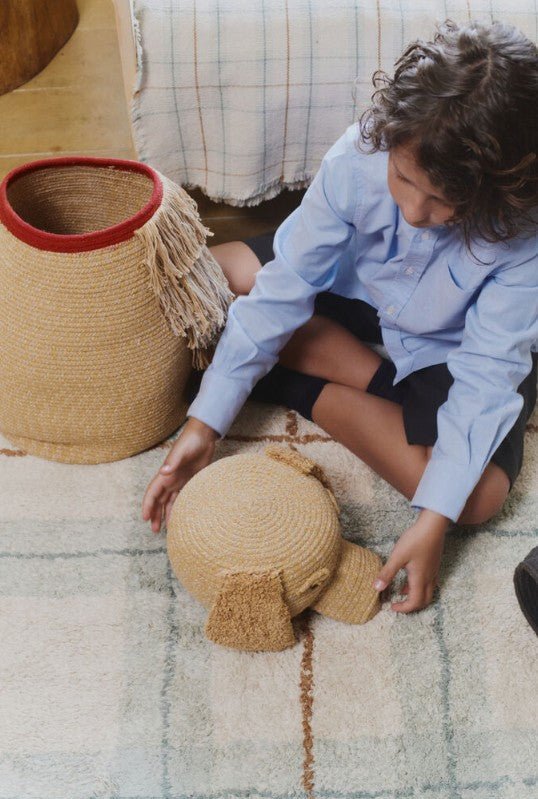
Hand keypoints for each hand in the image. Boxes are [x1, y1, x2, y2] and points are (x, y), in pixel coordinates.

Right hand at [141, 417, 218, 533]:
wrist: (204, 436)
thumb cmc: (191, 441)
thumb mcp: (182, 451)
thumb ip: (173, 462)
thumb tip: (164, 472)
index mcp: (165, 474)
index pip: (152, 492)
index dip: (148, 505)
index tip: (145, 518)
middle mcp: (170, 479)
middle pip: (159, 500)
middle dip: (155, 514)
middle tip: (154, 530)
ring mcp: (179, 481)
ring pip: (169, 501)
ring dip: (166, 514)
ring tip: (165, 529)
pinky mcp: (190, 481)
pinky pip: (182, 498)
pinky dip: (179, 508)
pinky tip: (180, 517)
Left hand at [372, 510, 448, 612]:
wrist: (432, 526)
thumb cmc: (415, 540)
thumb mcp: (397, 556)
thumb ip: (387, 573)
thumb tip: (376, 588)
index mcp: (420, 579)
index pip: (414, 603)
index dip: (403, 609)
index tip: (392, 606)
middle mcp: (429, 579)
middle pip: (424, 601)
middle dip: (411, 606)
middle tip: (399, 604)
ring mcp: (433, 572)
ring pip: (427, 592)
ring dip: (415, 595)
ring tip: (400, 591)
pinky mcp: (434, 565)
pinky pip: (428, 583)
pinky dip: (419, 586)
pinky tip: (409, 577)